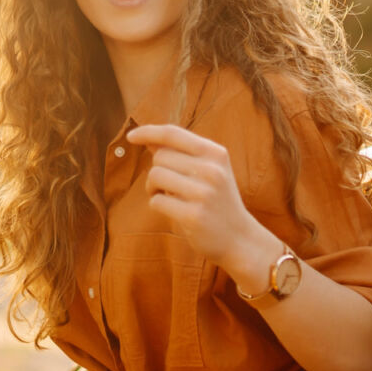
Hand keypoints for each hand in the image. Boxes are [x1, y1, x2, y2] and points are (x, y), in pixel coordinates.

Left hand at [126, 123, 260, 266]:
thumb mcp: (210, 171)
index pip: (173, 134)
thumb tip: (149, 139)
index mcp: (216, 153)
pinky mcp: (193, 216)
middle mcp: (212, 170)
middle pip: (160, 156)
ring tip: (166, 196)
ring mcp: (204, 193)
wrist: (240, 238)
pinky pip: (156, 201)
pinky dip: (157, 204)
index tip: (131, 136)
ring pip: (155, 176)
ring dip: (153, 188)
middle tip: (167, 186)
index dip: (148, 132)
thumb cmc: (218, 201)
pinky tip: (172, 210)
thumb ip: (182, 154)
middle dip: (157, 170)